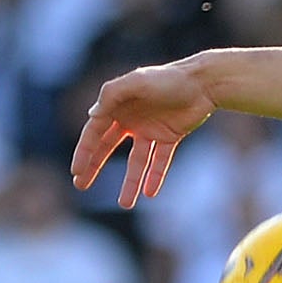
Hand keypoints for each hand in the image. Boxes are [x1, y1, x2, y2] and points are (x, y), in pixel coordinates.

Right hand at [70, 60, 213, 207]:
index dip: (84, 151)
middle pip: (107, 147)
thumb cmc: (169, 78)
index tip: (76, 171)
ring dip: (130, 182)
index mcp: (118, 105)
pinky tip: (149, 193)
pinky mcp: (169, 137)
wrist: (205, 83)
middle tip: (81, 186)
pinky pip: (160, 162)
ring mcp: (150, 130)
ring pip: (136, 162)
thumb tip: (92, 116)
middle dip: (94, 167)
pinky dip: (155, 177)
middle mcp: (131, 119)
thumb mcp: (137, 81)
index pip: (95, 132)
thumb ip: (112, 94)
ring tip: (125, 204)